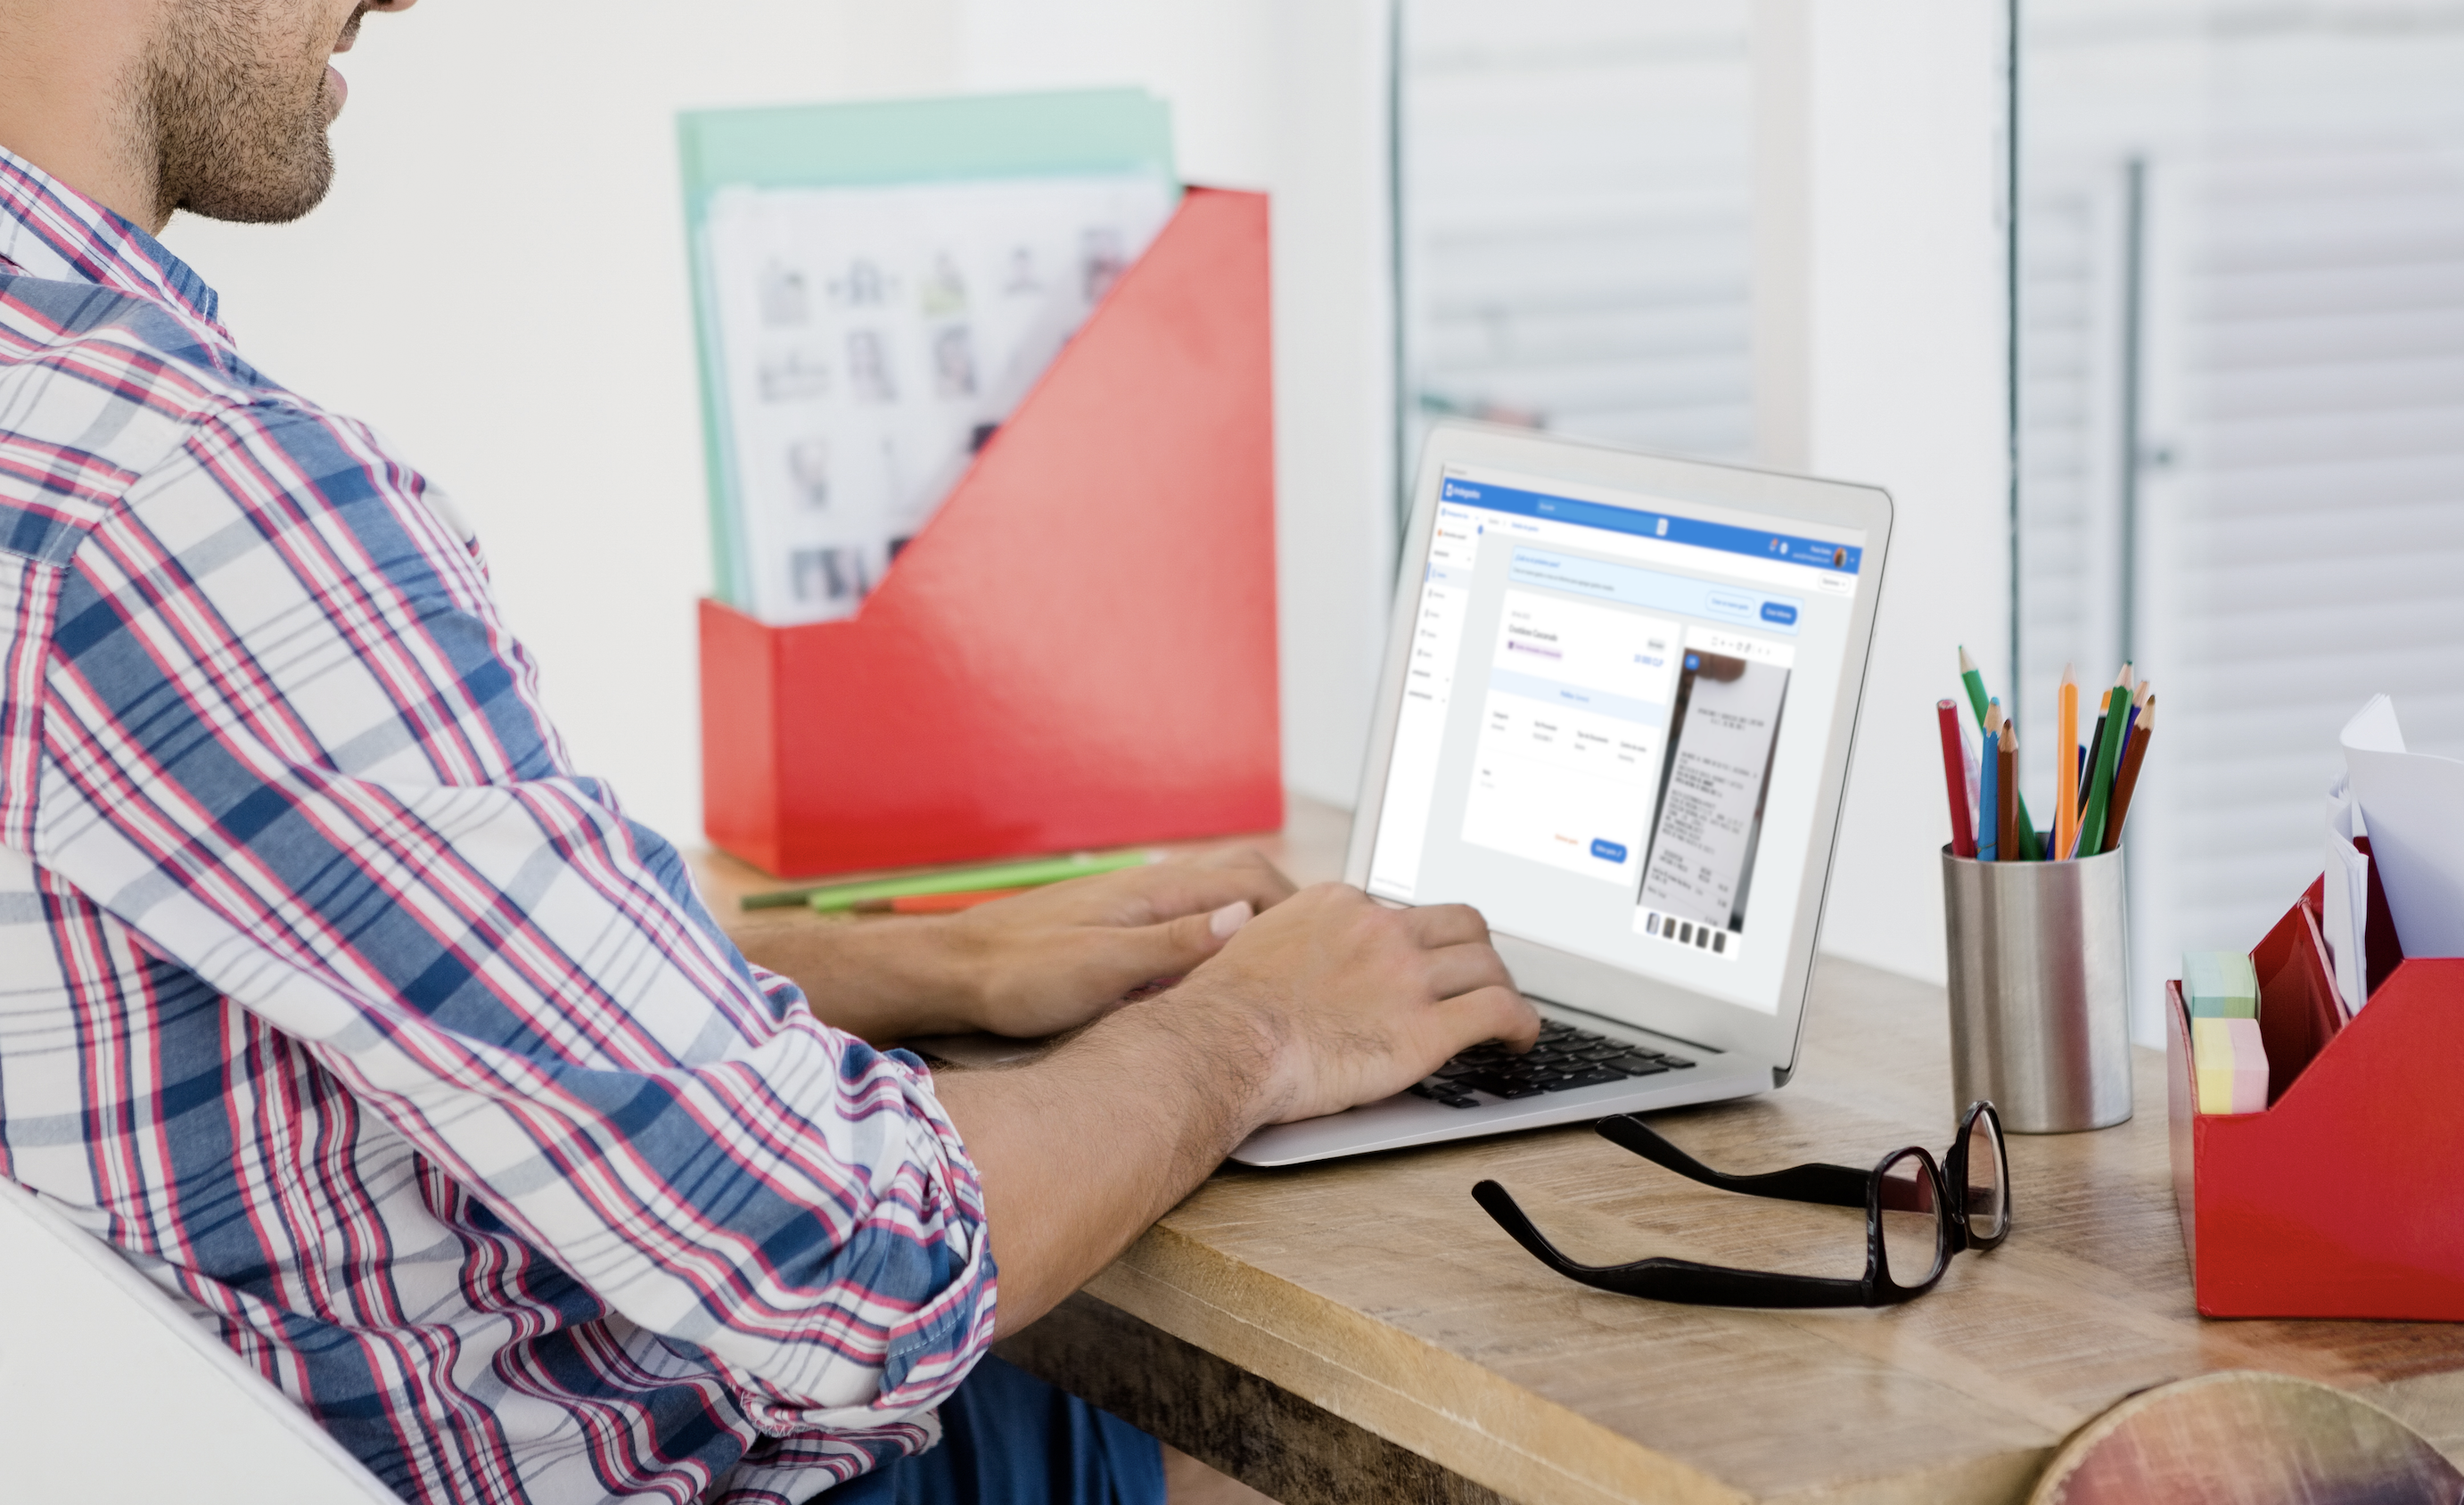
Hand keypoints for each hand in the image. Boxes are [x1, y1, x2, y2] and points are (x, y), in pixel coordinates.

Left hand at [941, 847, 1297, 1037]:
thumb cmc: (1017, 975)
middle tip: (1318, 954)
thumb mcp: (1101, 970)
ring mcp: (1133, 905)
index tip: (1326, 946)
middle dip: (1287, 910)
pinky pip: (1187, 919)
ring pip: (1215, 898)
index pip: (1252, 880)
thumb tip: (1244, 918)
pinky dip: (1219, 937)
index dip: (1298, 910)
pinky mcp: (1117, 927)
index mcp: (1154, 892)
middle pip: (1241, 879)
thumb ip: (1174, 944)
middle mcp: (1149, 888)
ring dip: (1254, 921)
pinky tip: (1218, 973)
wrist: (954, 974)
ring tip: (1281, 963)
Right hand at [1170, 883, 1537, 1124]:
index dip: (1420, 941)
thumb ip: (1291, 942)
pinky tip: (1521, 1039)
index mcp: (1339, 905)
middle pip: (1461, 923)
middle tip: (1479, 976)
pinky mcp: (1425, 1028)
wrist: (1223, 1042)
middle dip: (1477, 950)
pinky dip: (1522, 1023)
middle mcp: (1380, 929)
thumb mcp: (1256, 945)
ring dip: (1502, 987)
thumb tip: (1290, 957)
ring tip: (1505, 1013)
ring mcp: (1406, 976)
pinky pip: (1500, 1010)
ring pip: (1488, 964)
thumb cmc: (1225, 1010)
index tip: (1422, 962)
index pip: (1402, 911)